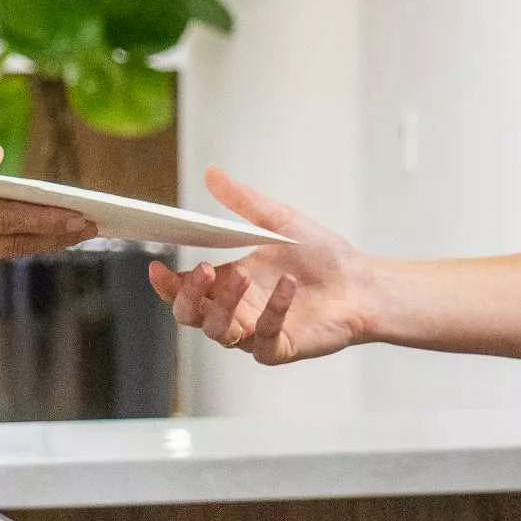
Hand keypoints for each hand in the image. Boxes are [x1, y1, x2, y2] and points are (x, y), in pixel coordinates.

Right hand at [147, 168, 380, 364]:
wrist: (362, 282)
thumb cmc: (322, 256)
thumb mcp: (278, 220)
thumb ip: (242, 201)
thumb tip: (212, 172)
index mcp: (229, 282)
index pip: (185, 290)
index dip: (166, 284)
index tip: (158, 267)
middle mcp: (237, 310)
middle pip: (192, 316)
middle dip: (189, 296)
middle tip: (203, 270)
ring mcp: (256, 332)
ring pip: (220, 331)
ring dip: (224, 305)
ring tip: (240, 275)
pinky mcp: (280, 347)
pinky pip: (264, 337)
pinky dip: (273, 310)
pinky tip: (287, 286)